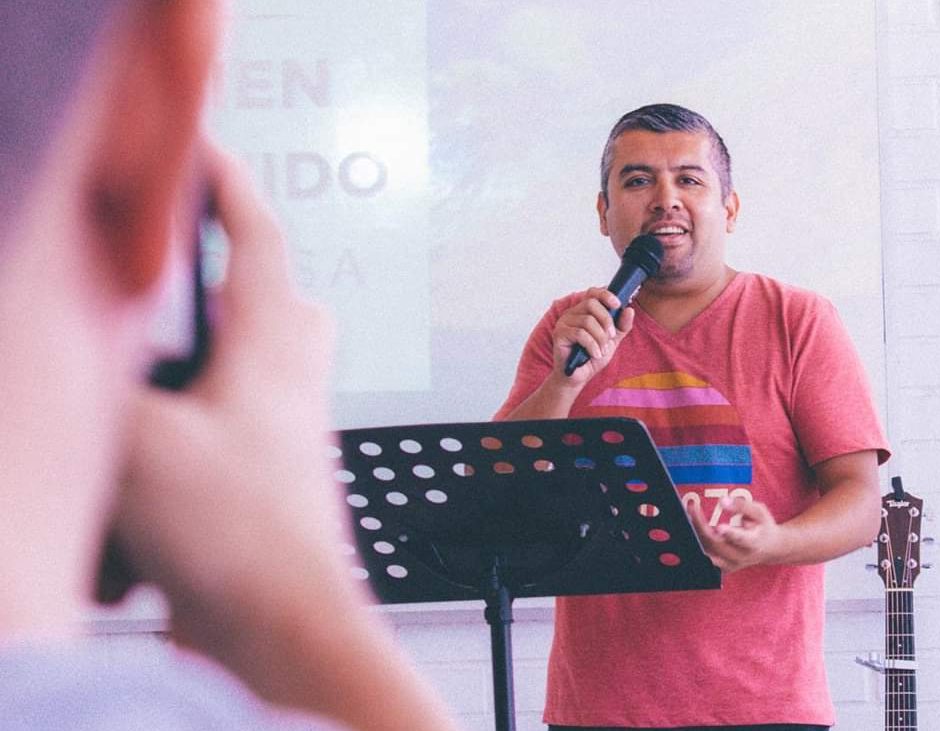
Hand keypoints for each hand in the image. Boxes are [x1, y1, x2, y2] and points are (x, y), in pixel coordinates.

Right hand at [110, 140, 353, 665]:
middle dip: (209, 283)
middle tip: (166, 281)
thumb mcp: (143, 441)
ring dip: (187, 370)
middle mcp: (287, 376)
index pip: (257, 237)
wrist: (282, 624)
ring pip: (236, 363)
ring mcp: (280, 424)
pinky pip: (221, 424)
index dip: (228, 185)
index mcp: (273, 344)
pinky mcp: (262, 470)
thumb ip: (103, 384)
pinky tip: (146, 474)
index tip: (203, 148)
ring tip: (141, 397)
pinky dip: (181, 432)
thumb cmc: (244, 536)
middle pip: (260, 296)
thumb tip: (73, 353)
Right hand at [552, 286, 634, 383]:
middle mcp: (572, 313)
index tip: (617, 305)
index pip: (593, 292)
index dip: (606, 295)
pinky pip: (580, 334)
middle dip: (606, 320)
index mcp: (584, 311)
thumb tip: (629, 310)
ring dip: (600, 337)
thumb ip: (622, 326)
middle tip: (611, 336)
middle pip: (591, 303)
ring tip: (602, 350)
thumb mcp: (612, 340)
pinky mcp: (559, 334)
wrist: (578, 377)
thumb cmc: (592, 357)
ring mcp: (564, 322)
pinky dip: (592, 345)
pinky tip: (595, 354)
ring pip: (587, 320)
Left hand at [688, 497, 789, 573]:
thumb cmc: (763, 526)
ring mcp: (730, 564)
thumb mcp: (759, 512)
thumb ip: (741, 506)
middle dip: (701, 525)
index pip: (741, 539)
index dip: (730, 534)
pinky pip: (704, 556)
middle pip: (716, 543)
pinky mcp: (721, 568)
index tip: (719, 527)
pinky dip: (696, 543)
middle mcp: (741, 557)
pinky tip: (689, 528)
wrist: (770, 548)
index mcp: (753, 543)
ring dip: (694, 533)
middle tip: (692, 507)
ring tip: (688, 515)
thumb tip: (722, 501)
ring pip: (706, 551)